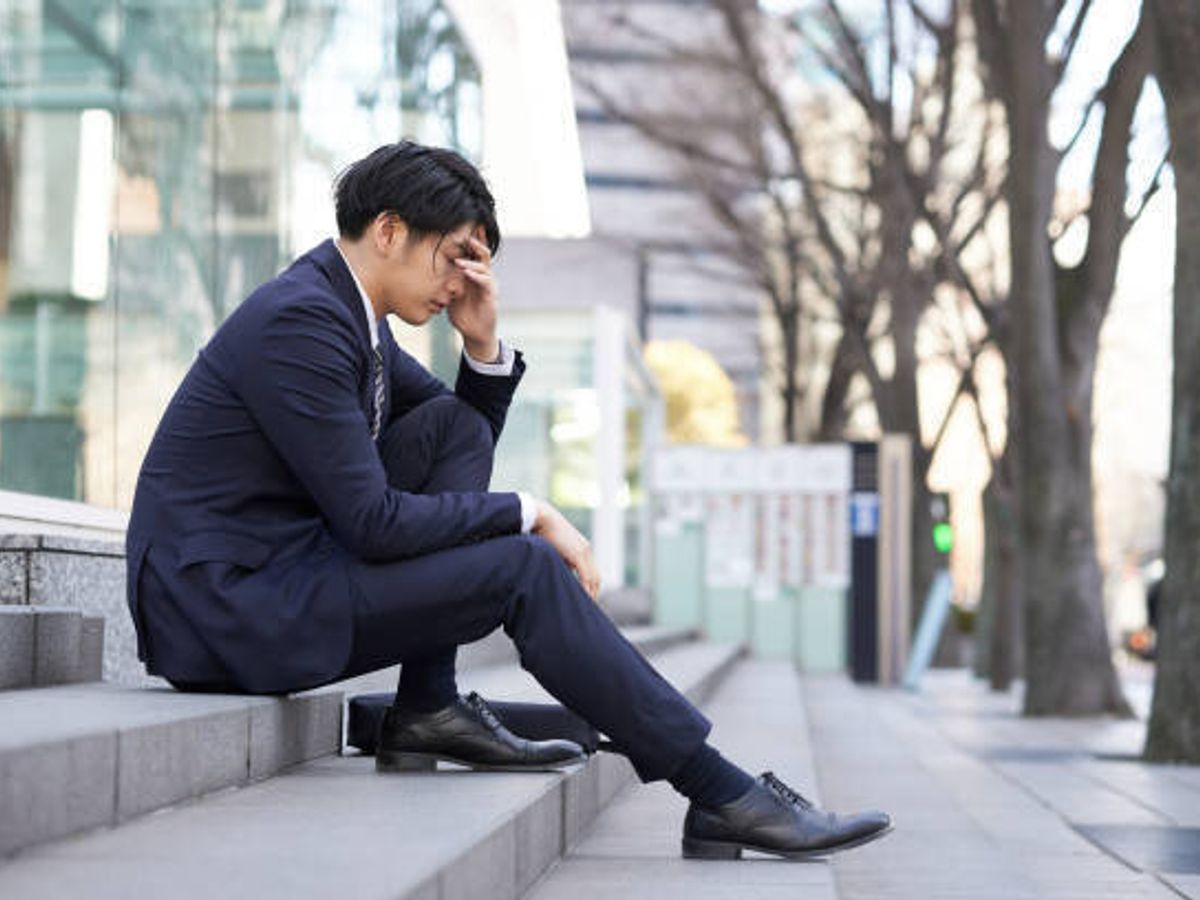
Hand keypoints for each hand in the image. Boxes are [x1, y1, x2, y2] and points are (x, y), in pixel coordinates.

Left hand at [451, 231, 499, 361]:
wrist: (474, 333)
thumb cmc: (462, 313)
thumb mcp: (450, 293)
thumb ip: (445, 280)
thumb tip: (426, 268)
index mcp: (474, 274)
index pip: (474, 253)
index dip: (470, 240)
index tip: (462, 227)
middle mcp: (484, 276)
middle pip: (483, 254)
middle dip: (476, 242)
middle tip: (465, 234)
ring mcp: (489, 285)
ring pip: (484, 266)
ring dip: (471, 261)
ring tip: (458, 260)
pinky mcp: (491, 295)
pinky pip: (486, 282)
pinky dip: (476, 276)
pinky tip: (466, 272)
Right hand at [532, 498, 601, 599]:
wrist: (539, 517)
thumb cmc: (540, 532)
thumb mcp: (551, 550)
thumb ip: (557, 561)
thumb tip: (553, 576)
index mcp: (581, 549)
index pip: (591, 573)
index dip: (590, 588)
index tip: (585, 601)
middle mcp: (586, 550)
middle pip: (596, 577)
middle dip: (593, 593)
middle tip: (587, 609)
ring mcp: (583, 551)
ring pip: (594, 578)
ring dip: (591, 594)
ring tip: (585, 608)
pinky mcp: (578, 554)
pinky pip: (586, 576)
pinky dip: (586, 589)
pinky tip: (582, 598)